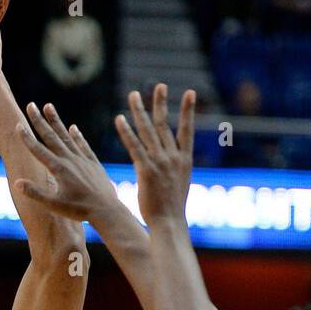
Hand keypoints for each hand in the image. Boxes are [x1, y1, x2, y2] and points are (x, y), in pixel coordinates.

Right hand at [13, 101, 116, 221]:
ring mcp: (82, 160)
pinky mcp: (93, 163)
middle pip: (51, 137)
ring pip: (66, 136)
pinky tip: (73, 128)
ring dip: (56, 121)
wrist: (106, 210)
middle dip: (39, 121)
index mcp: (58, 169)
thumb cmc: (79, 210)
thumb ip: (35, 193)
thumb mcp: (54, 204)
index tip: (19, 124)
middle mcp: (69, 160)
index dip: (27, 137)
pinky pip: (83, 146)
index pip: (38, 150)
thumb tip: (17, 182)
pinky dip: (77, 136)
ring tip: (48, 106)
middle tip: (31, 105)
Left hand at [115, 83, 195, 225]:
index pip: (188, 130)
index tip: (190, 93)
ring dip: (140, 111)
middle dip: (161, 103)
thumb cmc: (172, 209)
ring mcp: (160, 162)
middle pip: (165, 124)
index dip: (188, 111)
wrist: (169, 223)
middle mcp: (173, 157)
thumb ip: (175, 169)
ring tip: (133, 95)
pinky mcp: (146, 170)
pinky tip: (120, 119)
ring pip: (149, 130)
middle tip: (158, 86)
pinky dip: (127, 131)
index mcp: (184, 160)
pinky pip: (135, 146)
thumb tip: (172, 163)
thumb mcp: (179, 185)